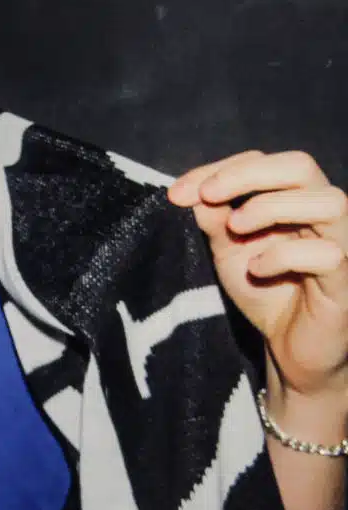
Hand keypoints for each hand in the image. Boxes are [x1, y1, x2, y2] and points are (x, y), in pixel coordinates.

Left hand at [169, 151, 347, 402]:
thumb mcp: (228, 250)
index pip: (262, 161)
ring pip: (328, 200)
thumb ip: (214, 219)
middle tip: (207, 194)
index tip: (178, 193)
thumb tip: (193, 192)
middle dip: (247, 173)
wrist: (289, 349)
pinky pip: (328, 253)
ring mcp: (343, 244)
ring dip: (271, 207)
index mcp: (294, 198)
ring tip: (235, 228)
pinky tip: (258, 269)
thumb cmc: (264, 291)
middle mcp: (324, 214)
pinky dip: (285, 255)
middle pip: (300, 165)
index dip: (219, 169)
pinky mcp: (347, 279)